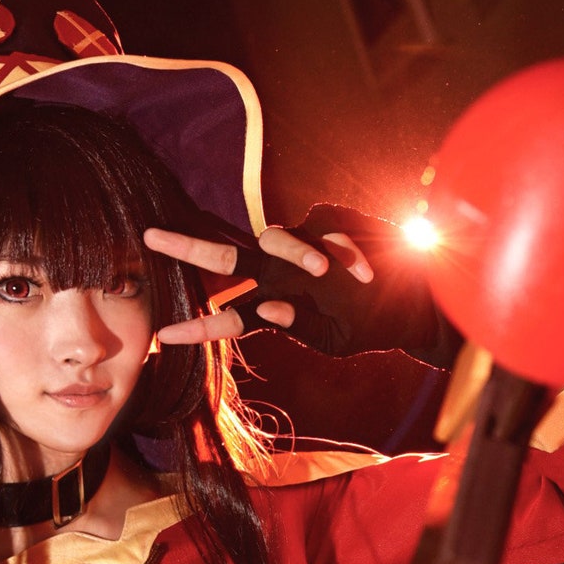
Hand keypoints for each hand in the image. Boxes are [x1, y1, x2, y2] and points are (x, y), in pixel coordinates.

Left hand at [147, 222, 374, 346]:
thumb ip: (298, 326)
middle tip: (149, 237)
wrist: (414, 303)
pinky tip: (364, 269)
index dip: (196, 327)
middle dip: (188, 247)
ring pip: (275, 239)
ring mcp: (303, 248)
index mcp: (275, 306)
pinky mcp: (329, 224)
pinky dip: (342, 251)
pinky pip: (323, 232)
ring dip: (297, 253)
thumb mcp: (334, 339)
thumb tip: (265, 309)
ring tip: (326, 271)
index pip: (227, 316)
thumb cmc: (370, 323)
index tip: (161, 337)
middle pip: (225, 256)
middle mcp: (280, 274)